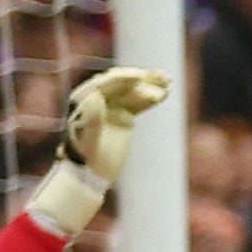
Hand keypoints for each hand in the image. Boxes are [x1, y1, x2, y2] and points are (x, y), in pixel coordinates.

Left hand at [31, 65, 172, 235]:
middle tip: (159, 80)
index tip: (140, 78)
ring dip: (151, 86)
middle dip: (141, 81)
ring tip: (168, 82)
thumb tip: (96, 95)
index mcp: (83, 100)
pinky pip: (139, 103)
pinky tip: (167, 91)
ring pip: (133, 92)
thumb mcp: (88, 140)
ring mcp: (111, 106)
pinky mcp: (123, 115)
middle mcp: (96, 98)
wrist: (90, 174)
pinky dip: (153, 97)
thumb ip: (91, 119)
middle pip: (121, 85)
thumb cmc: (85, 158)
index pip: (104, 84)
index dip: (123, 79)